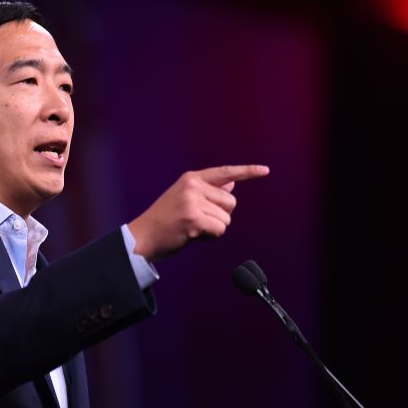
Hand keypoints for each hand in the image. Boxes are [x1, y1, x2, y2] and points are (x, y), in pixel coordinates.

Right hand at [127, 165, 268, 261]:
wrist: (143, 236)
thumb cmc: (164, 220)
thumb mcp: (184, 198)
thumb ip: (208, 191)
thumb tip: (231, 184)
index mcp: (191, 178)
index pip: (225, 172)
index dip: (247, 171)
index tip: (265, 170)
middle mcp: (193, 186)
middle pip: (231, 201)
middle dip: (220, 215)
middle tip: (197, 220)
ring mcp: (193, 201)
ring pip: (226, 218)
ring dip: (214, 228)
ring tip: (192, 228)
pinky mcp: (194, 219)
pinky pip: (219, 230)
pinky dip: (210, 237)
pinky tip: (193, 235)